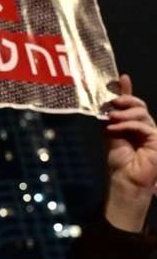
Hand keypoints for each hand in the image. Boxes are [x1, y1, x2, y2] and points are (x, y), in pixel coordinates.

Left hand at [104, 74, 156, 231]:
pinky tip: (113, 129)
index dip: (128, 90)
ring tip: (110, 119)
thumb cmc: (120, 161)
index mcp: (135, 125)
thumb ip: (111, 120)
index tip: (122, 78)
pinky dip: (126, 125)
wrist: (125, 180)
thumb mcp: (111, 136)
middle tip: (112, 102)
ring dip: (123, 114)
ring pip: (141, 113)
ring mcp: (154, 133)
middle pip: (140, 105)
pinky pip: (143, 126)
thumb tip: (107, 104)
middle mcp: (147, 127)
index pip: (134, 104)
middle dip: (126, 100)